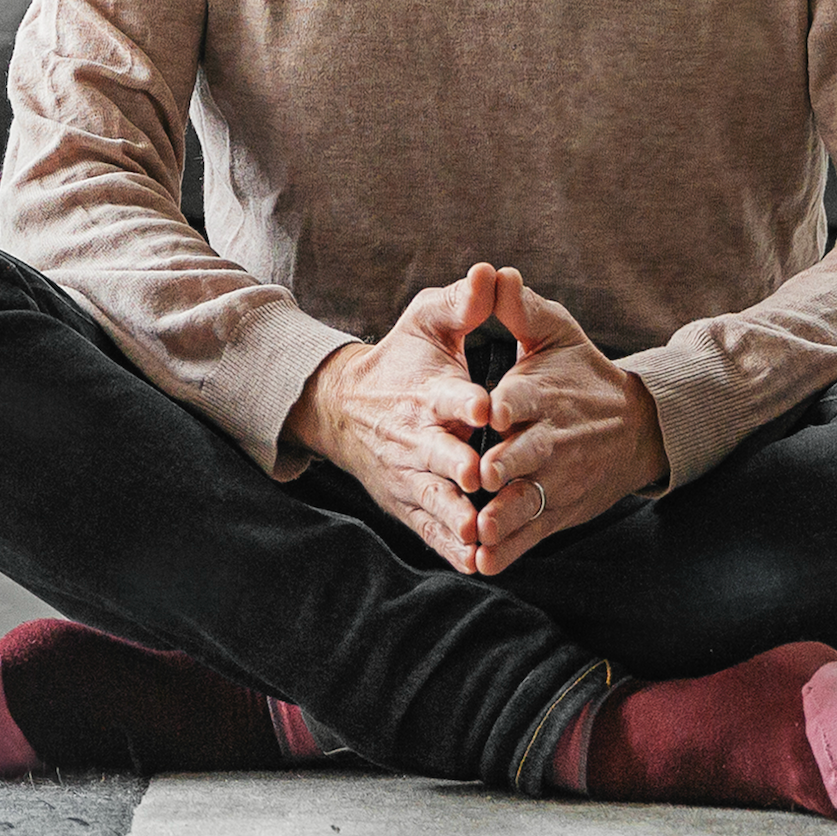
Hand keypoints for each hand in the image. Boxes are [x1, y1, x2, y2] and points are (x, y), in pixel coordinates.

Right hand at [284, 265, 497, 573]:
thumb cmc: (401, 359)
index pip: (445, 395)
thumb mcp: (427, 321)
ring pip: (434, 499)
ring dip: (454, 517)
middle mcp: (416, 437)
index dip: (464, 399)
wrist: (345, 408)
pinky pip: (430, 529)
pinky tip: (475, 563)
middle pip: (437, 453)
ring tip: (478, 533)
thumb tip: (491, 272)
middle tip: (479, 475)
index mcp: (426, 392)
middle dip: (456, 464)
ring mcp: (410, 475)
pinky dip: (448, 546)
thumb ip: (463, 302)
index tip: (484, 404)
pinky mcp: (409, 504)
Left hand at [473, 268, 669, 575]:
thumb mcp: (557, 334)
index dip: (509, 403)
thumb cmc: (583, 374)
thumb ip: (521, 310)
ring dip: (505, 515)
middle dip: (505, 464)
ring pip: (529, 499)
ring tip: (481, 529)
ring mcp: (558, 478)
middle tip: (479, 474)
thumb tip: (496, 274)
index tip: (491, 408)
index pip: (528, 397)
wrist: (638, 427)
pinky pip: (533, 532)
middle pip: (528, 453)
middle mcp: (553, 438)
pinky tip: (484, 561)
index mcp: (545, 393)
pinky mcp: (559, 510)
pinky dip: (510, 549)